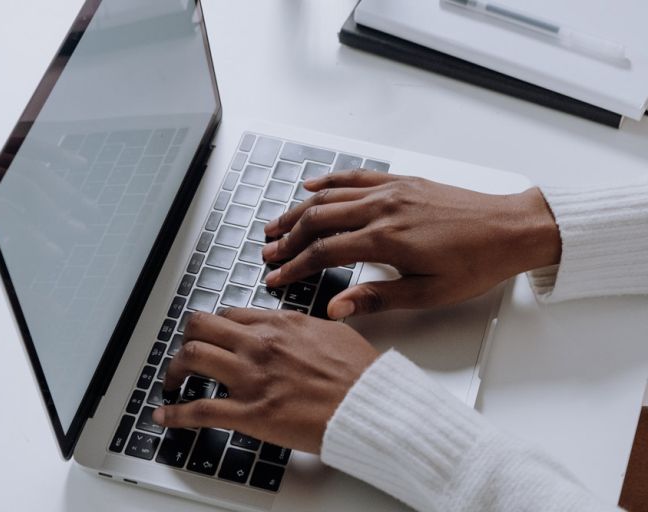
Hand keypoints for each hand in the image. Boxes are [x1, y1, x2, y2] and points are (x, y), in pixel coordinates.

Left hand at [153, 309, 378, 453]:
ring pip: (192, 357)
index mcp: (279, 324)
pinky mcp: (250, 413)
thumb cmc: (359, 373)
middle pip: (200, 326)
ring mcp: (251, 377)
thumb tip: (291, 328)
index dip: (213, 326)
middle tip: (185, 354)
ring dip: (175, 370)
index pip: (229, 314)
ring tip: (173, 382)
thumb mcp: (332, 331)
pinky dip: (175, 413)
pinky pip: (199, 410)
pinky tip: (164, 415)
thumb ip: (302, 326)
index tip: (209, 336)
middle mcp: (259, 344)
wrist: (370, 405)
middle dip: (186, 339)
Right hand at [262, 171, 560, 317]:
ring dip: (298, 210)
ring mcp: (390, 190)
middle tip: (268, 252)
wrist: (511, 229)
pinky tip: (310, 185)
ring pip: (329, 196)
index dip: (294, 266)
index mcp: (386, 241)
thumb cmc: (476, 264)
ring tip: (276, 224)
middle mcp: (382, 209)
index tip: (276, 277)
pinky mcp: (401, 181)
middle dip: (287, 238)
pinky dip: (328, 181)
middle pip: (317, 220)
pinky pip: (355, 177)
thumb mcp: (428, 294)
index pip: (323, 252)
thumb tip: (336, 308)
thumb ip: (376, 298)